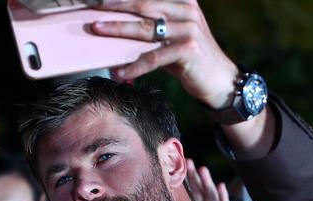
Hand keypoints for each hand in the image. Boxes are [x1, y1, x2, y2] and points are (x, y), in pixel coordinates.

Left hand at [91, 0, 238, 108]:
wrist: (220, 80)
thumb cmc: (189, 58)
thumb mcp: (169, 37)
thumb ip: (149, 28)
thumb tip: (115, 27)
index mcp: (182, 1)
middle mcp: (186, 10)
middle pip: (142, 5)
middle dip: (114, 6)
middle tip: (92, 7)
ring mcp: (188, 28)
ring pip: (145, 28)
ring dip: (118, 29)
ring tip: (97, 29)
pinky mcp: (188, 49)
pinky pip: (154, 57)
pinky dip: (135, 65)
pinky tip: (120, 72)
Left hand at [186, 159, 230, 200]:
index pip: (193, 192)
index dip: (188, 179)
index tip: (181, 165)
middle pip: (200, 191)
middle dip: (195, 177)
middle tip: (188, 161)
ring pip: (211, 197)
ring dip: (207, 183)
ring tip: (202, 169)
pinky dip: (223, 197)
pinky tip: (221, 186)